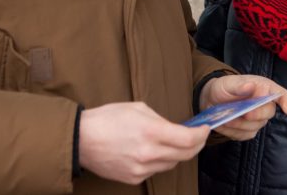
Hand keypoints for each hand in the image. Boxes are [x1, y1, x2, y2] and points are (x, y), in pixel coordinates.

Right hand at [78, 102, 209, 184]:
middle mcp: (148, 153)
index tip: (205, 129)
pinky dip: (161, 161)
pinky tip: (156, 151)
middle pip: (185, 154)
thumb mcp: (138, 108)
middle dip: (196, 145)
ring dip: (179, 153)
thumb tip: (176, 128)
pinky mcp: (133, 178)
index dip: (201, 135)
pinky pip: (156, 170)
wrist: (82, 140)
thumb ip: (160, 119)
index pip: (188, 139)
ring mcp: (141, 169)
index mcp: (151, 131)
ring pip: (172, 163)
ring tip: (177, 142)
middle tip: (199, 136)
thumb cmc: (108, 118)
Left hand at [198, 74, 286, 140]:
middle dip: (257, 114)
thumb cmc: (224, 88)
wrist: (212, 100)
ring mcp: (258, 119)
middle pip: (269, 112)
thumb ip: (239, 85)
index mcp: (263, 88)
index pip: (281, 94)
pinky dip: (233, 131)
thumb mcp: (228, 83)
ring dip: (240, 123)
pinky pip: (244, 135)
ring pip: (255, 126)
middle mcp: (264, 104)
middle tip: (245, 113)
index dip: (286, 101)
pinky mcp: (248, 131)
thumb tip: (251, 86)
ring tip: (226, 117)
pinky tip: (224, 123)